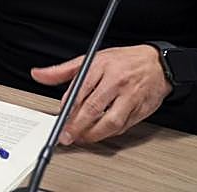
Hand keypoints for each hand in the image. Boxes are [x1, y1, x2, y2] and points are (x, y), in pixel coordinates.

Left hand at [31, 45, 170, 145]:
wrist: (157, 64)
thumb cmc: (123, 61)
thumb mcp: (90, 58)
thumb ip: (62, 70)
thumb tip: (39, 74)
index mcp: (101, 67)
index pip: (80, 90)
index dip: (68, 108)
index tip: (60, 119)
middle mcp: (117, 82)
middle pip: (93, 108)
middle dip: (77, 126)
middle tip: (67, 136)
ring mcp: (131, 97)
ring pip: (111, 121)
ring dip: (94, 134)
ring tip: (82, 138)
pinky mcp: (142, 110)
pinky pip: (124, 126)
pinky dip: (110, 133)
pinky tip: (100, 133)